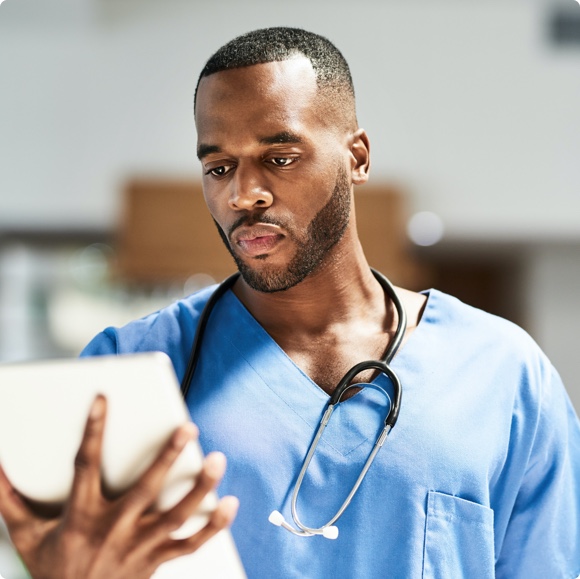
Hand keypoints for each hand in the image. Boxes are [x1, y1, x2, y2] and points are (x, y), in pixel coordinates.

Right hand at [0, 395, 238, 578]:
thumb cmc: (52, 569)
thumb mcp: (25, 534)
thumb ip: (9, 499)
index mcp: (82, 515)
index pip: (85, 465)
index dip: (92, 430)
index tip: (102, 400)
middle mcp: (115, 528)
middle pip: (146, 488)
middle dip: (168, 456)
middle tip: (188, 428)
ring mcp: (140, 546)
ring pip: (176, 515)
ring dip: (200, 488)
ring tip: (218, 460)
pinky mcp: (156, 560)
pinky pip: (190, 544)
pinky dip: (213, 526)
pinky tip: (230, 504)